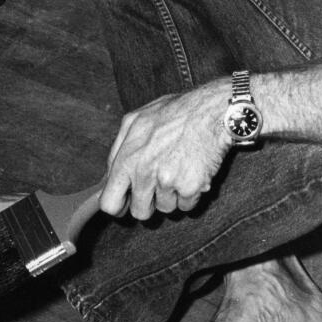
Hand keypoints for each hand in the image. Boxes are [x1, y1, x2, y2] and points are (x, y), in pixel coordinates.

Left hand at [99, 81, 231, 220]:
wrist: (212, 110)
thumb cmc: (176, 112)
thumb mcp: (137, 119)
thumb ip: (119, 148)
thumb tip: (109, 175)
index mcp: (127, 157)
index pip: (109, 202)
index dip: (119, 206)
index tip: (127, 203)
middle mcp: (144, 172)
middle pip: (140, 212)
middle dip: (149, 204)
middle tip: (159, 187)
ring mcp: (168, 182)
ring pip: (166, 208)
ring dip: (173, 196)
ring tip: (180, 170)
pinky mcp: (190, 187)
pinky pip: (187, 206)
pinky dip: (192, 194)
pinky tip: (194, 172)